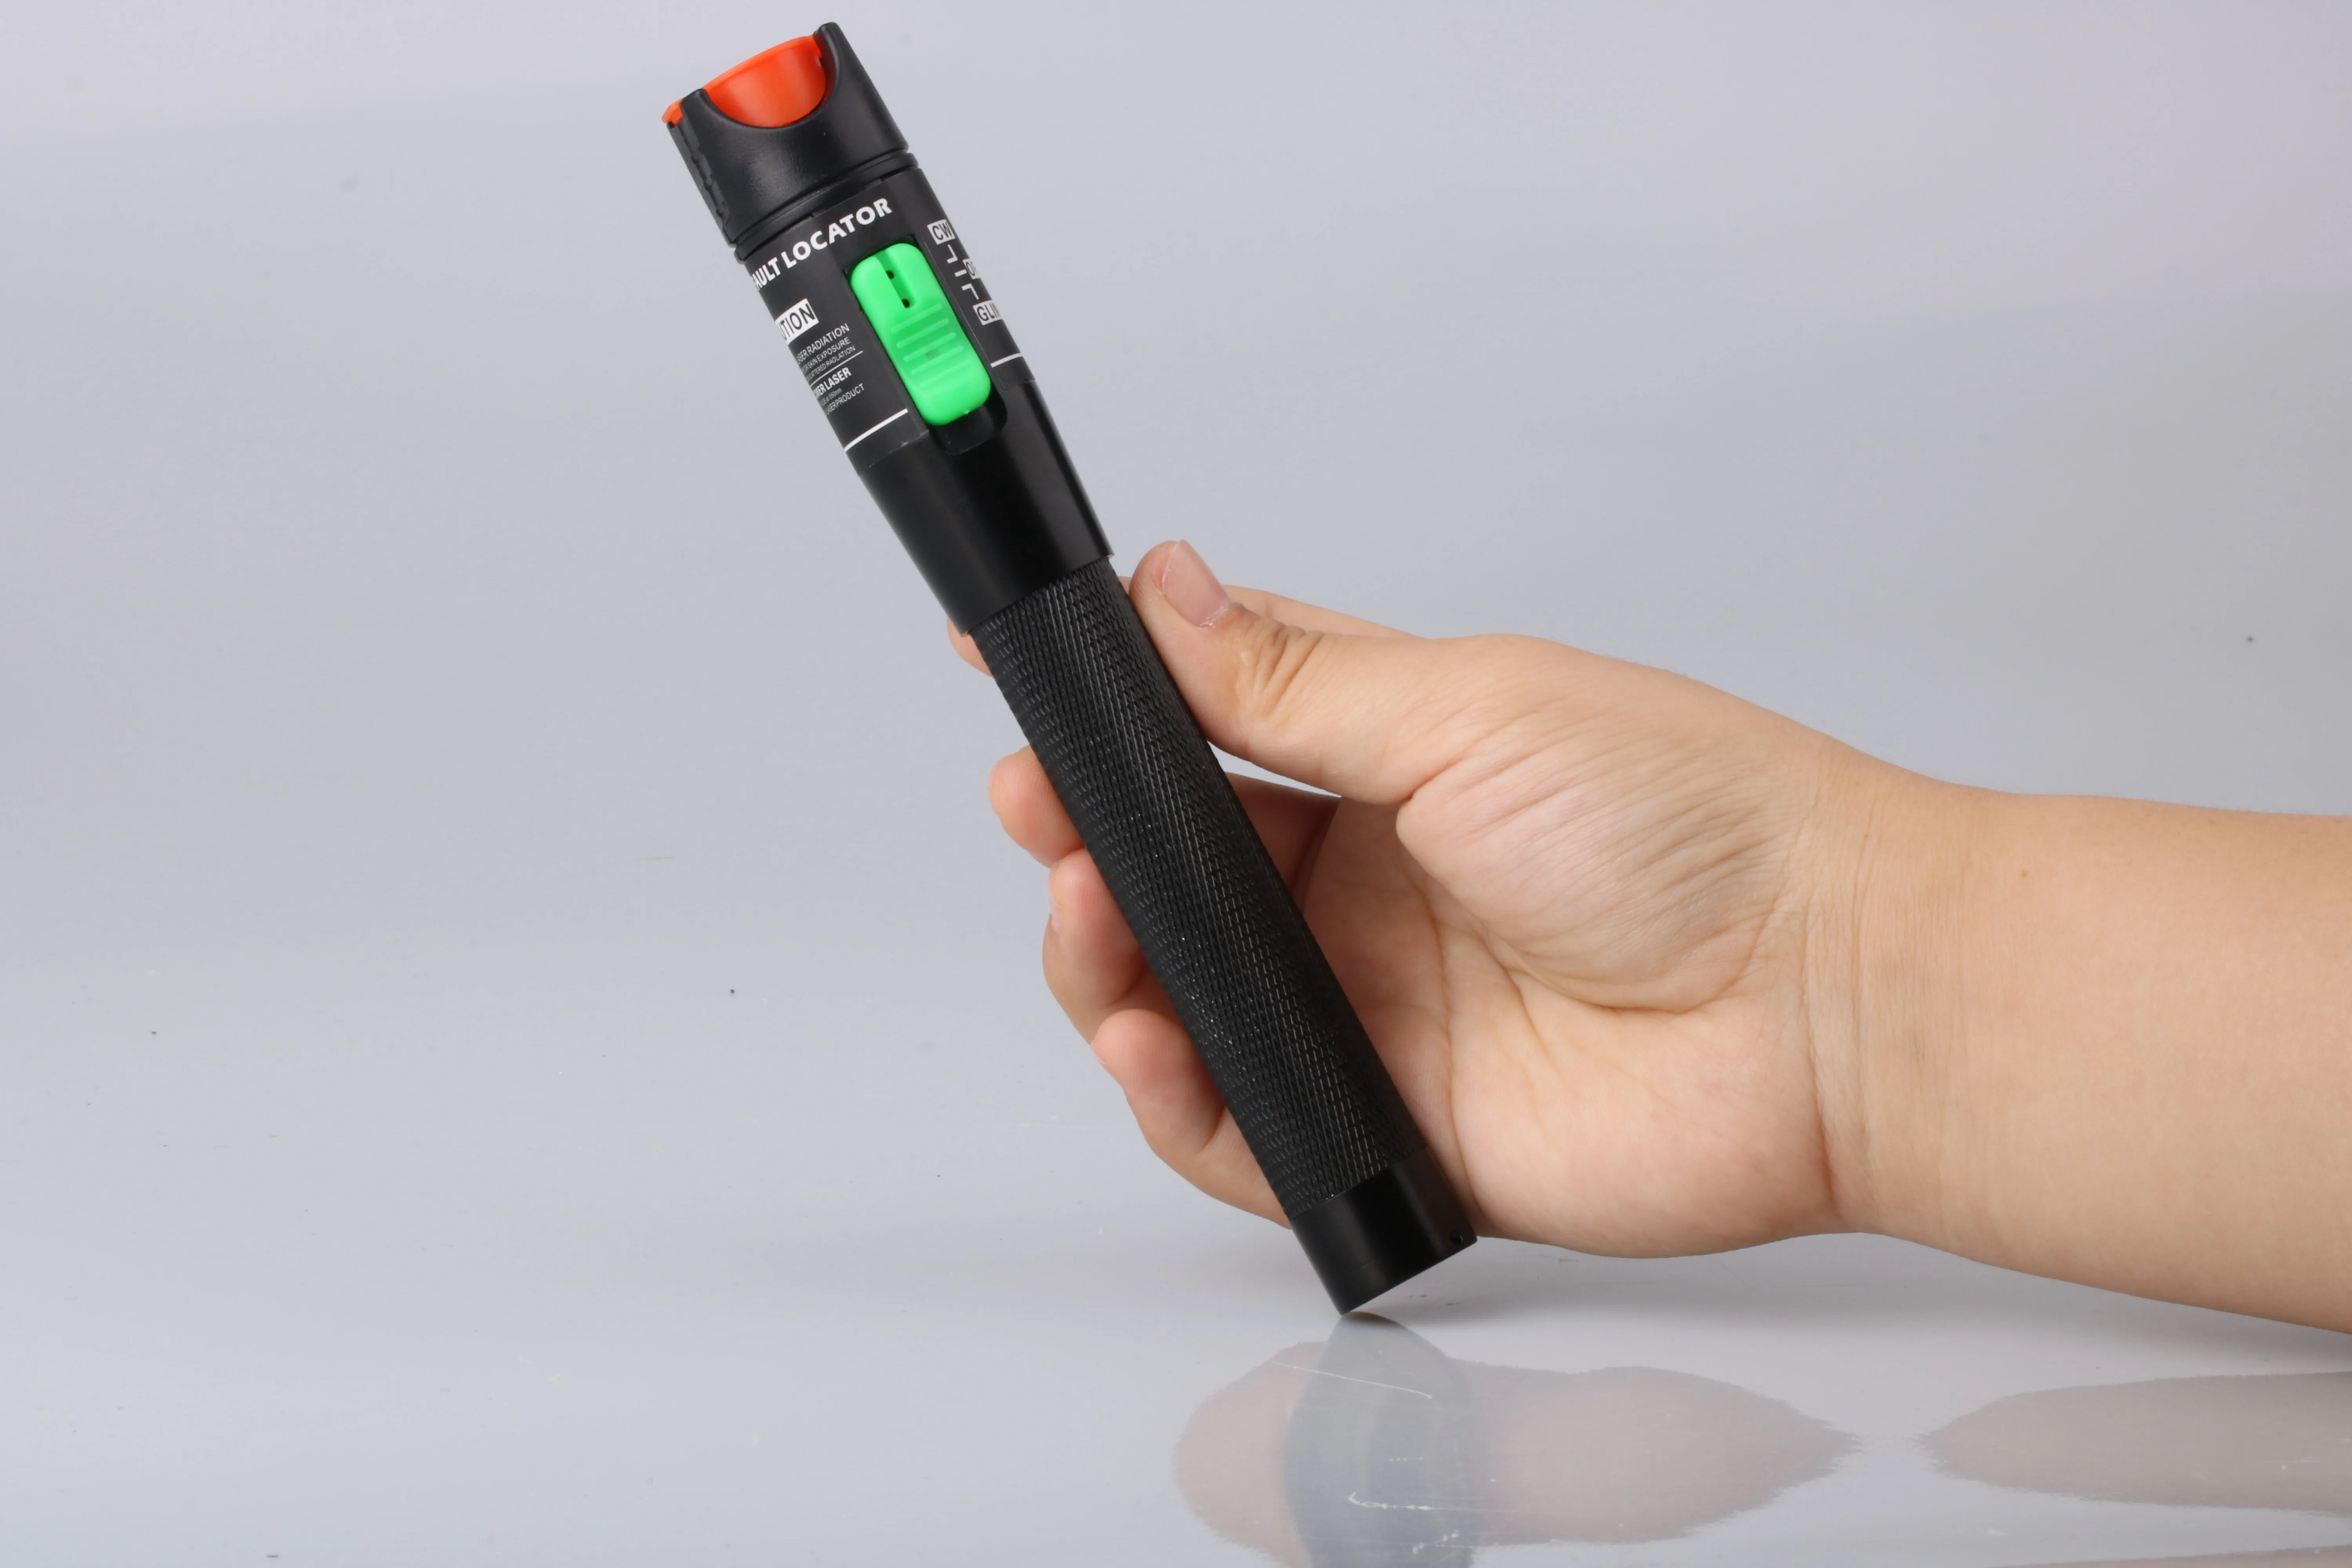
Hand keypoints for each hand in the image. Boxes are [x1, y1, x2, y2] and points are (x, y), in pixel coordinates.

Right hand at [952, 540, 1904, 1255]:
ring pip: (1179, 996)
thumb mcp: (1472, 709)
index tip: (1015, 671)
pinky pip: (1239, 1126)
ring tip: (1091, 911)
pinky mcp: (1389, 1123)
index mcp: (1387, 765)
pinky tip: (1151, 1039)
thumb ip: (1299, 676)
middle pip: (1170, 869)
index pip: (1208, 724)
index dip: (1110, 705)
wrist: (1829, 1000)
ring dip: (1105, 958)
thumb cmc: (1701, 827)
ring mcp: (1370, 1008)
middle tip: (1037, 802)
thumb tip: (1170, 590)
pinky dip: (1175, 1093)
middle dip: (1081, 835)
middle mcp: (1365, 888)